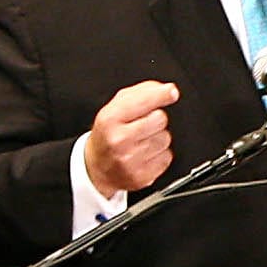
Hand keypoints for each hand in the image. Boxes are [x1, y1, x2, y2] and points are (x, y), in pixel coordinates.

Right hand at [83, 79, 179, 197]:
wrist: (95, 168)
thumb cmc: (107, 135)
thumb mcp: (114, 109)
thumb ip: (139, 94)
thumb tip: (166, 90)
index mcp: (110, 120)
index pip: (144, 101)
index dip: (161, 94)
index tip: (171, 92)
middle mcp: (119, 140)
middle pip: (160, 119)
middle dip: (155, 119)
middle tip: (141, 125)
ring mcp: (130, 160)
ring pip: (165, 138)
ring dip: (158, 138)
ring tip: (141, 141)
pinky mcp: (142, 176)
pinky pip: (166, 157)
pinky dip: (160, 154)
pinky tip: (144, 154)